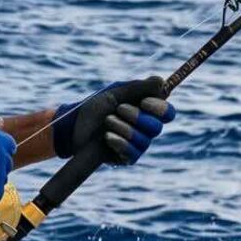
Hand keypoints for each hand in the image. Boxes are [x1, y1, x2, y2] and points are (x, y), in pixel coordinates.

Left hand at [54, 77, 174, 164]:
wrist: (73, 126)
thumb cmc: (95, 108)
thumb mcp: (115, 93)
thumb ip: (139, 88)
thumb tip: (162, 82)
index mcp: (147, 112)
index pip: (167, 113)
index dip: (159, 108)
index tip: (143, 101)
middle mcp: (146, 129)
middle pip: (156, 127)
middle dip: (136, 116)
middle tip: (119, 109)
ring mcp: (137, 145)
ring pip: (143, 140)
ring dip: (123, 128)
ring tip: (107, 121)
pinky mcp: (126, 158)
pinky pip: (132, 153)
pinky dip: (120, 142)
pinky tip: (107, 137)